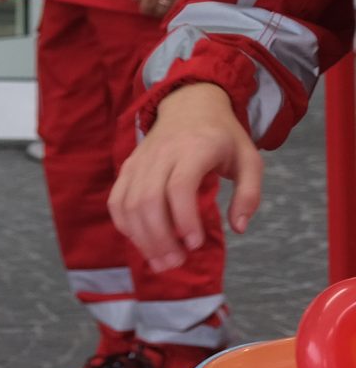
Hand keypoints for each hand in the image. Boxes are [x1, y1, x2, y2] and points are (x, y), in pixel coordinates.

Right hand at [111, 82, 261, 271]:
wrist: (190, 104)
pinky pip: (117, 199)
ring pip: (128, 202)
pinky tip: (141, 242)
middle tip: (176, 263)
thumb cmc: (223, 136)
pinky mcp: (128, 167)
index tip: (195, 244)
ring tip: (160, 261)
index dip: (184, 219)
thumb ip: (249, 195)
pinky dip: (125, 224)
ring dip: (140, 237)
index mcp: (193, 149)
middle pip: (147, 199)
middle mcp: (160, 154)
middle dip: (159, 237)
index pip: (179, 187)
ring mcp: (139, 160)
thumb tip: (238, 228)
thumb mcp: (250, 160)